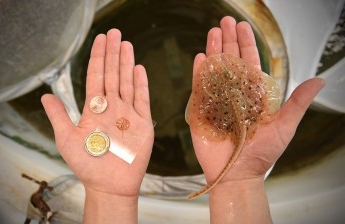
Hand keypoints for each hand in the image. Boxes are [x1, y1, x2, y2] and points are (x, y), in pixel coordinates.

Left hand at [41, 29, 153, 196]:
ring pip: (127, 82)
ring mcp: (128, 113)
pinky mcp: (143, 123)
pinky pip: (142, 100)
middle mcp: (111, 107)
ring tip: (126, 44)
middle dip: (113, 53)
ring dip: (126, 63)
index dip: (97, 58)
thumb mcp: (67, 139)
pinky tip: (138, 69)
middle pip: (112, 74)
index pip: (96, 77)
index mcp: (94, 109)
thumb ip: (58, 116)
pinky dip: (141, 84)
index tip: (100, 39)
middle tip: (115, 33)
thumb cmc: (87, 165)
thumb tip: (44, 95)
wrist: (110, 185)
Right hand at [189, 16, 324, 183]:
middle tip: (224, 21)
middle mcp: (233, 94)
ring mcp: (216, 101)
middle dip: (228, 41)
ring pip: (214, 70)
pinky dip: (199, 72)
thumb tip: (319, 80)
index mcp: (252, 95)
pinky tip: (200, 57)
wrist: (237, 174)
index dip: (246, 44)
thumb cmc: (262, 154)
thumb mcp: (284, 127)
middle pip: (230, 62)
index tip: (242, 26)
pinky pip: (199, 87)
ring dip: (214, 50)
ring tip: (213, 32)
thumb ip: (297, 102)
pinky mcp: (201, 111)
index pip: (249, 63)